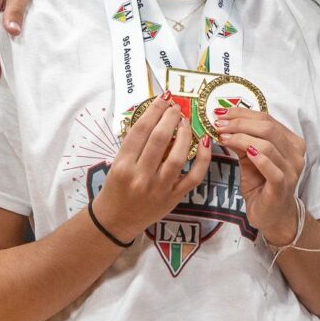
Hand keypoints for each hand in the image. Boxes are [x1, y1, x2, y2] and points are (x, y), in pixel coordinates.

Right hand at [92, 94, 213, 238]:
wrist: (116, 220)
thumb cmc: (115, 189)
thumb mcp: (117, 164)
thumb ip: (135, 145)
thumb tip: (156, 118)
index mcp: (123, 165)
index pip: (140, 131)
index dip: (154, 111)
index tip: (163, 100)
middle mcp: (140, 176)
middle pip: (158, 139)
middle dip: (170, 118)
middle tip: (176, 108)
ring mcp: (159, 188)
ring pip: (177, 156)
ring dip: (184, 134)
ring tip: (185, 122)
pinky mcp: (174, 197)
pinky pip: (194, 175)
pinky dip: (202, 158)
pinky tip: (204, 142)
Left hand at [212, 107, 304, 244]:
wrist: (272, 215)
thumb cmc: (262, 184)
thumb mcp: (250, 158)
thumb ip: (242, 141)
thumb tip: (223, 123)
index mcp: (290, 142)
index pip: (267, 119)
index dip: (242, 113)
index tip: (220, 112)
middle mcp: (295, 153)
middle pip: (268, 128)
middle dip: (239, 123)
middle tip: (218, 124)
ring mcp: (291, 170)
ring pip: (268, 145)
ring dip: (242, 138)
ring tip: (223, 137)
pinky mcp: (283, 186)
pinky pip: (272, 168)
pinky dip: (258, 157)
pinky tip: (244, 151)